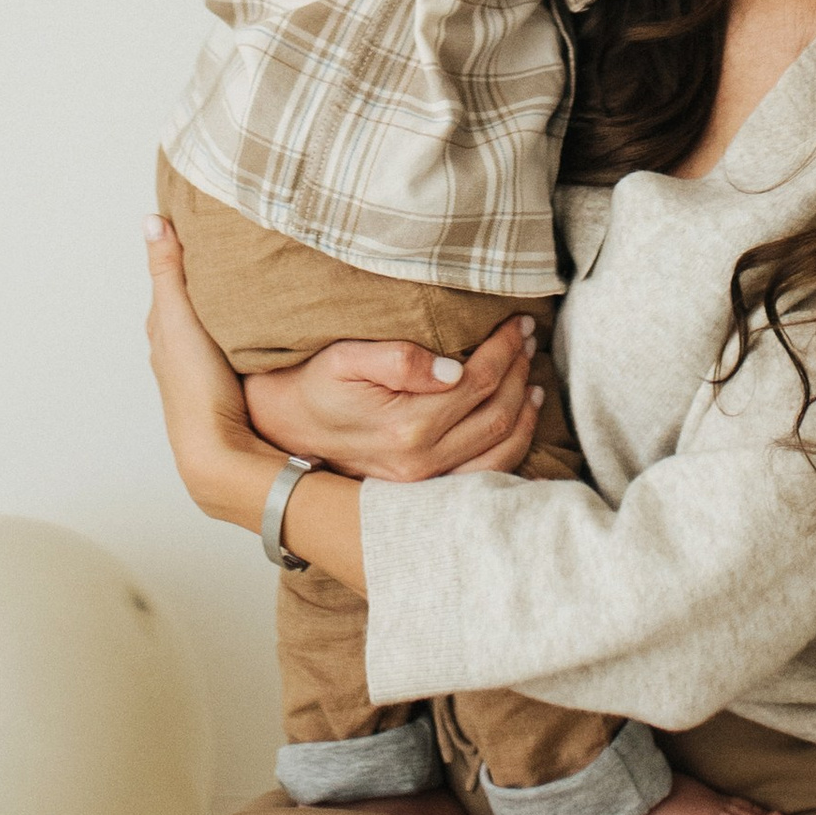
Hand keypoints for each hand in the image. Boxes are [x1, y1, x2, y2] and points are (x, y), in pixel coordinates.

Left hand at [144, 217, 281, 527]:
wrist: (219, 449)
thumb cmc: (194, 385)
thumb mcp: (179, 317)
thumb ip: (168, 271)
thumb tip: (151, 220)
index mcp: (162, 329)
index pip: (169, 279)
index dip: (181, 251)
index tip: (200, 219)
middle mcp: (178, 349)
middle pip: (191, 302)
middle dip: (206, 275)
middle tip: (231, 240)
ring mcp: (203, 369)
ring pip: (213, 324)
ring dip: (227, 303)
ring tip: (251, 274)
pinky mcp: (228, 384)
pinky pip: (233, 344)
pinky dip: (241, 326)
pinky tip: (259, 322)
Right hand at [245, 315, 544, 482]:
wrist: (282, 428)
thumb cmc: (313, 385)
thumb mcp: (344, 359)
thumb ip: (398, 360)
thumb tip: (454, 369)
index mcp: (406, 427)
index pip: (478, 382)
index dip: (505, 349)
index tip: (519, 323)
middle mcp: (421, 462)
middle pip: (495, 414)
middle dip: (520, 372)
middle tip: (530, 339)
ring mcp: (423, 483)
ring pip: (498, 450)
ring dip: (524, 412)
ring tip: (534, 379)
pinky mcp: (422, 491)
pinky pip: (483, 475)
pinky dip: (511, 449)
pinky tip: (519, 423)